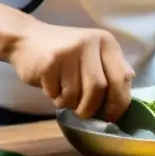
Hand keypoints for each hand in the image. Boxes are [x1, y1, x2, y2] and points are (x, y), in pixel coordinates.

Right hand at [8, 24, 134, 120]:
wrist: (25, 38)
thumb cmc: (64, 52)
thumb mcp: (92, 53)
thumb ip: (111, 67)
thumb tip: (128, 84)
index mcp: (105, 42)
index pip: (120, 78)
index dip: (118, 102)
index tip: (111, 117)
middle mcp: (89, 43)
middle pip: (98, 89)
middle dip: (90, 108)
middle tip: (83, 113)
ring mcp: (68, 51)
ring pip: (76, 94)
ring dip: (68, 103)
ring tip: (62, 94)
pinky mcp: (49, 62)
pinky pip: (56, 93)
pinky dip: (54, 96)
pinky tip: (50, 85)